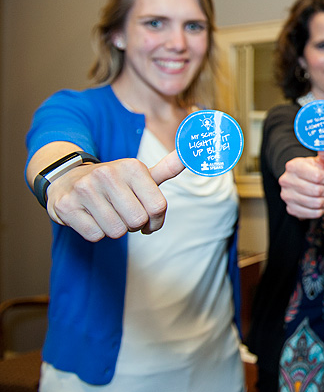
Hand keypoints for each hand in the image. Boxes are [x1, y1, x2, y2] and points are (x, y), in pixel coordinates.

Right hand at [47, 150, 183, 241]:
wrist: (67, 180)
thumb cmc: (114, 182)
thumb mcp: (139, 174)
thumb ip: (166, 169)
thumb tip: (189, 156)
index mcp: (132, 167)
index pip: (158, 207)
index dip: (156, 221)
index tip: (150, 220)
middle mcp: (108, 174)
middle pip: (137, 221)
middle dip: (134, 225)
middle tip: (124, 214)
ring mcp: (85, 189)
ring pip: (116, 231)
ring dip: (115, 229)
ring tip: (108, 214)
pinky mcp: (67, 206)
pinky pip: (95, 235)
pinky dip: (96, 232)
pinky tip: (91, 217)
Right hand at [278, 150, 323, 218]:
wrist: (304, 181)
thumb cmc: (316, 170)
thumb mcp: (322, 160)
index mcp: (293, 166)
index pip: (318, 176)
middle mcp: (286, 181)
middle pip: (317, 191)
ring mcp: (286, 196)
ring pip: (316, 203)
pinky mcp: (290, 209)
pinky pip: (313, 213)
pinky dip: (322, 209)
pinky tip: (321, 202)